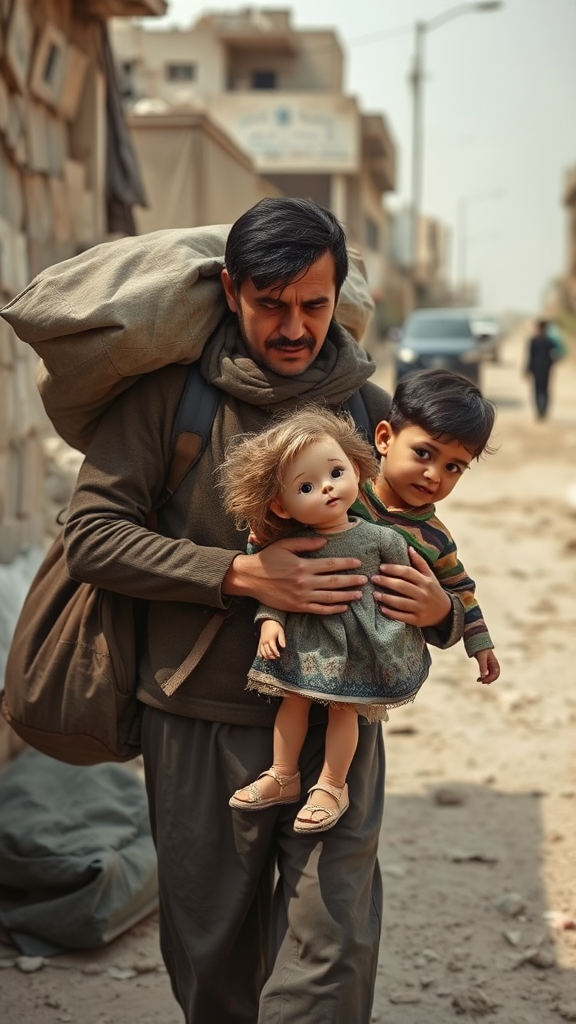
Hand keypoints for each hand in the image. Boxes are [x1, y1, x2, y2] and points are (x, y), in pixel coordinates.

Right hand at [223, 535, 367, 613]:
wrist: (249, 578)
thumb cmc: (267, 559)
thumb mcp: (285, 545)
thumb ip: (306, 543)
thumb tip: (325, 541)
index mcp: (303, 565)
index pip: (330, 564)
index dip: (346, 563)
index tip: (358, 563)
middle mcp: (304, 582)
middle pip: (334, 582)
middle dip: (351, 581)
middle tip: (365, 580)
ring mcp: (302, 596)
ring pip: (329, 597)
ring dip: (346, 596)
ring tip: (359, 594)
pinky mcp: (297, 607)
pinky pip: (319, 609)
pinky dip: (333, 609)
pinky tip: (343, 607)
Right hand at [258, 620, 285, 659]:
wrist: (268, 621)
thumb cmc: (275, 626)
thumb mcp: (281, 632)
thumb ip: (282, 640)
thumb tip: (284, 646)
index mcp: (270, 639)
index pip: (273, 649)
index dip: (276, 653)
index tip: (279, 656)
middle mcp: (265, 641)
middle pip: (267, 652)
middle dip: (272, 656)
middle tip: (276, 658)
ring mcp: (261, 642)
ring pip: (262, 652)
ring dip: (266, 656)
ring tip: (270, 659)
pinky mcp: (260, 642)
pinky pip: (258, 649)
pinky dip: (259, 654)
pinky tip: (261, 657)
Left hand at [371, 546, 451, 626]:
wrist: (445, 612)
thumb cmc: (433, 590)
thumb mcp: (430, 576)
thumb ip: (420, 562)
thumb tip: (409, 547)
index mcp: (425, 581)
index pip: (408, 572)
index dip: (394, 569)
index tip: (381, 567)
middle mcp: (423, 594)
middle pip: (402, 586)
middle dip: (386, 582)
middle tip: (373, 578)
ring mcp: (420, 608)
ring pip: (401, 602)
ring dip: (386, 598)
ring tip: (374, 594)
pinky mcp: (418, 620)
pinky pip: (403, 617)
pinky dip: (392, 613)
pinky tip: (382, 609)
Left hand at [475, 649, 499, 683]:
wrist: (477, 641)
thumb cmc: (480, 648)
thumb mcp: (481, 657)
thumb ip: (483, 666)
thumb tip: (484, 675)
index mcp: (494, 662)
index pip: (496, 673)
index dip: (491, 678)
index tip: (484, 681)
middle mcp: (493, 665)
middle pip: (494, 675)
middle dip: (488, 679)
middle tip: (481, 682)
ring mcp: (489, 665)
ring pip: (490, 675)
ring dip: (486, 679)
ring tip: (479, 680)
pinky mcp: (485, 665)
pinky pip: (487, 673)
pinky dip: (484, 676)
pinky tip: (480, 678)